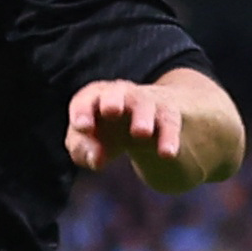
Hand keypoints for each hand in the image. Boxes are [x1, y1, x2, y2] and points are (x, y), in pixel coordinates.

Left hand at [67, 78, 200, 186]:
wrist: (147, 122)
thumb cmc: (107, 131)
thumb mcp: (89, 141)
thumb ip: (82, 151)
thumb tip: (95, 159)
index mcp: (96, 98)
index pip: (86, 99)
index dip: (82, 110)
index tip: (83, 127)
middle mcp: (121, 95)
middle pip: (116, 92)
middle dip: (112, 100)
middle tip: (111, 111)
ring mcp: (146, 102)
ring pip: (145, 104)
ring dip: (143, 117)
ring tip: (141, 133)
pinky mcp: (167, 114)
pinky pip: (169, 122)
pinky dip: (169, 137)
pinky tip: (167, 154)